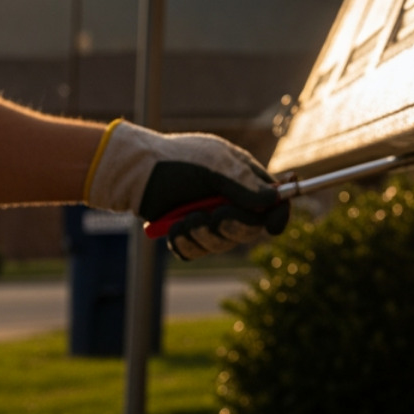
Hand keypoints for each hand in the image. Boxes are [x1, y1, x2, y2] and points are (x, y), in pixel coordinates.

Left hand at [85, 121, 289, 259]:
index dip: (277, 215)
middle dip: (232, 226)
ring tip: (184, 218)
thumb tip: (275, 199)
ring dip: (203, 234)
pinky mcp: (187, 235)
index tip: (274, 226)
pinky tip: (173, 227)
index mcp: (245, 181)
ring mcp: (208, 220)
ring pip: (221, 244)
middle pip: (249, 230)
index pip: (273, 203)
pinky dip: (184, 243)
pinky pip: (195, 252)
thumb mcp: (215, 166)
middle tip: (215, 215)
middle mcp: (231, 202)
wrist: (136, 172)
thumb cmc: (178, 160)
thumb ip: (244, 185)